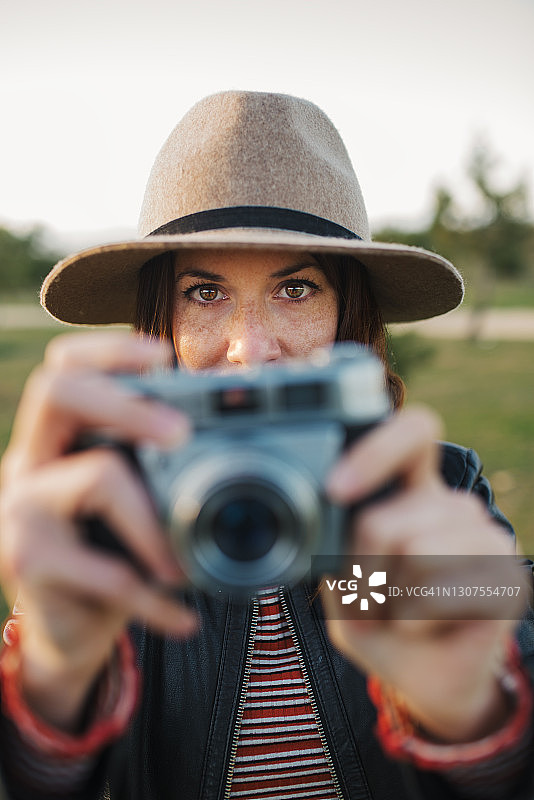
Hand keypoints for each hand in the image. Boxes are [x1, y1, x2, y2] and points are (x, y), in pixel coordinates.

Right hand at [0, 332, 196, 730]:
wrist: (66, 630)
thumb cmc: (112, 553)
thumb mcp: (135, 505)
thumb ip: (159, 472)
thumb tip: (242, 448)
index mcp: (59, 438)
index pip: (67, 367)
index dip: (110, 350)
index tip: (162, 356)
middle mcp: (30, 460)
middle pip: (56, 391)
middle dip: (128, 402)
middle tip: (181, 433)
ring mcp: (21, 506)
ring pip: (98, 475)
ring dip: (157, 523)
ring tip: (185, 566)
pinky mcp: (27, 558)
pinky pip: (106, 568)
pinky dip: (155, 598)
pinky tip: (183, 617)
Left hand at [324, 407, 525, 742]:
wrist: (428, 680)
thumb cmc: (382, 622)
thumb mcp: (342, 585)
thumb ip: (337, 549)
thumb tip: (338, 521)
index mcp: (413, 490)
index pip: (414, 432)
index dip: (375, 452)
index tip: (335, 489)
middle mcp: (453, 506)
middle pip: (385, 519)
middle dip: (364, 570)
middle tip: (374, 595)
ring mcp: (487, 537)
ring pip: (414, 553)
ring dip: (391, 601)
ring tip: (403, 611)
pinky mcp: (510, 578)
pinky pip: (437, 594)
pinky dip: (413, 622)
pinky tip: (426, 628)